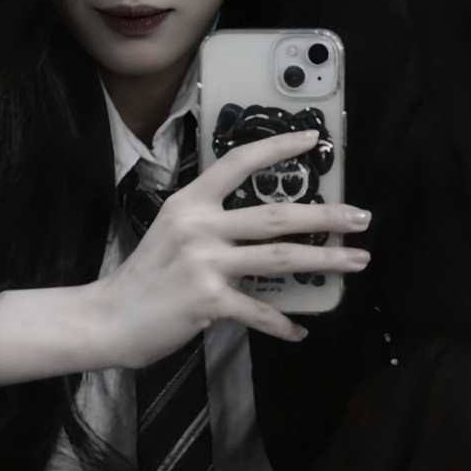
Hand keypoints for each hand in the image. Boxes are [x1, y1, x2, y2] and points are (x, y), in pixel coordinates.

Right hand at [93, 130, 370, 369]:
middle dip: (325, 216)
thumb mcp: (172, 230)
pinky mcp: (207, 300)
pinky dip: (283, 324)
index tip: (312, 140)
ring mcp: (204, 263)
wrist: (109, 317)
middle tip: (361, 216)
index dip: (278, 148)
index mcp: (190, 202)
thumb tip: (262, 228)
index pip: (238, 163)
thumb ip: (211, 222)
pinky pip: (259, 312)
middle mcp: (199, 226)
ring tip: (358, 260)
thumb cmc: (145, 274)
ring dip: (325, 260)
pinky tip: (300, 330)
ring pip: (279, 257)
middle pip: (275, 215)